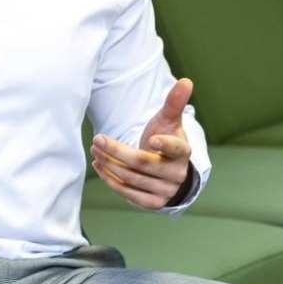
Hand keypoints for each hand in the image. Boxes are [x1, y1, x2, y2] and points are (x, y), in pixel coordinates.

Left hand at [92, 78, 195, 210]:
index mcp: (183, 151)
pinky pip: (128, 192)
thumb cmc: (164, 140)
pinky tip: (100, 166)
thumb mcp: (169, 122)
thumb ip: (174, 103)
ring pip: (132, 177)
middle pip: (143, 162)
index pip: (176, 149)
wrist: (168, 172)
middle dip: (117, 151)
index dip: (165, 145)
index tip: (152, 140)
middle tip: (97, 139)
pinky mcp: (153, 203)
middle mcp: (177, 173)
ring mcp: (166, 190)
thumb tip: (186, 80)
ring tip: (95, 150)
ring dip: (109, 164)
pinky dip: (111, 180)